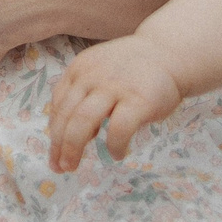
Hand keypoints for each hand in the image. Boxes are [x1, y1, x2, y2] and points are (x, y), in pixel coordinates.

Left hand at [47, 36, 182, 171]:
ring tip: (73, 166)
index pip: (58, 105)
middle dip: (59, 145)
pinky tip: (116, 154)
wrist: (168, 54)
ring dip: (74, 148)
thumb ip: (84, 96)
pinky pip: (118, 129)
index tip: (53, 154)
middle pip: (66, 115)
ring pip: (84, 121)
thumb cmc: (131, 70)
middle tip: (59, 167)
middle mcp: (91, 77)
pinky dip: (113, 146)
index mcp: (78, 70)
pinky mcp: (138, 100)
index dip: (53, 132)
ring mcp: (114, 88)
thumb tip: (75, 134)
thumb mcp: (98, 73)